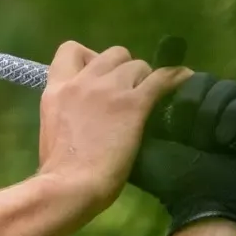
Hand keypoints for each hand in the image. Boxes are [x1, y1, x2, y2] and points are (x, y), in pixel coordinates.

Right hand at [36, 42, 189, 214]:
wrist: (70, 186)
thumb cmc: (57, 170)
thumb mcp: (50, 129)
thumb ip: (66, 111)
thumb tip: (82, 114)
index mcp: (57, 89)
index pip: (70, 50)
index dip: (89, 57)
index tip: (96, 74)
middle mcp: (83, 81)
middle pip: (113, 53)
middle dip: (123, 68)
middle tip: (129, 90)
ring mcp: (110, 90)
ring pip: (138, 65)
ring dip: (145, 78)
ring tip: (151, 96)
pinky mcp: (134, 104)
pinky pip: (162, 79)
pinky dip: (175, 78)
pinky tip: (184, 80)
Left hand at [130, 72, 235, 235]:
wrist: (206, 205)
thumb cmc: (172, 181)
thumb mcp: (141, 150)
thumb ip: (130, 124)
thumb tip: (121, 100)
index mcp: (182, 111)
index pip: (176, 80)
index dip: (170, 92)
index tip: (163, 118)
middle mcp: (209, 107)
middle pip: (201, 79)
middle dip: (190, 103)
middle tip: (184, 132)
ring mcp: (235, 113)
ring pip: (225, 87)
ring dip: (210, 112)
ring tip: (204, 140)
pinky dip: (233, 117)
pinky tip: (223, 139)